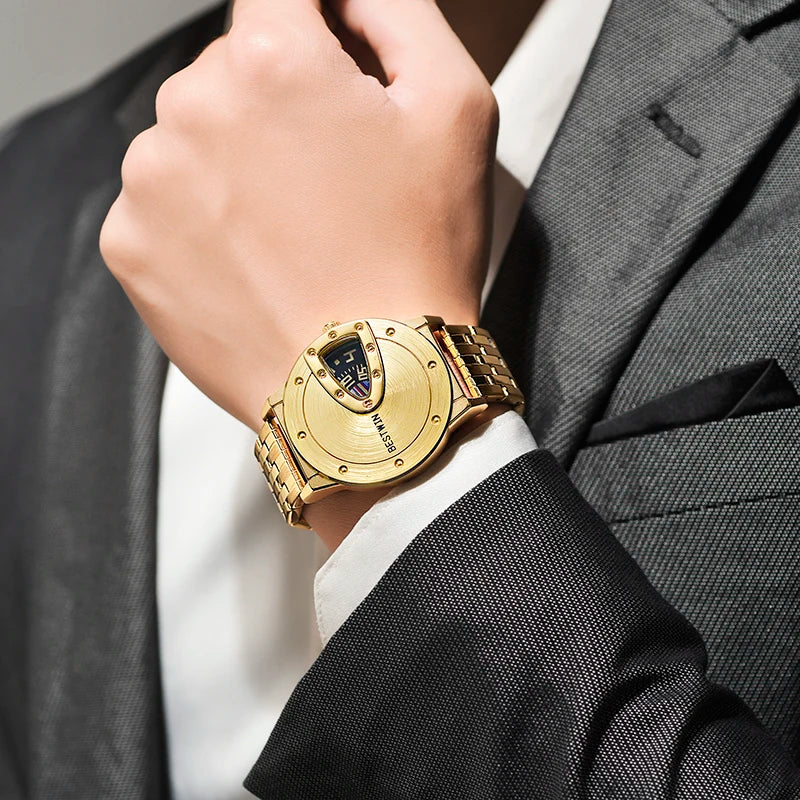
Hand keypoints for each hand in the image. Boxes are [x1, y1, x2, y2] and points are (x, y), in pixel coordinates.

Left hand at [100, 0, 497, 432]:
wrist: (368, 388)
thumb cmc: (417, 256)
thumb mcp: (455, 106)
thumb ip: (396, 9)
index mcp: (271, 61)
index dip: (314, 31)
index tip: (329, 75)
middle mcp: (191, 108)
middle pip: (232, 70)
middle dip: (279, 106)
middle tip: (331, 182)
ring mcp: (150, 183)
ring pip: (193, 137)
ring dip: (237, 165)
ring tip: (294, 232)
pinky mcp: (130, 246)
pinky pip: (163, 204)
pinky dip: (204, 221)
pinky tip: (256, 261)